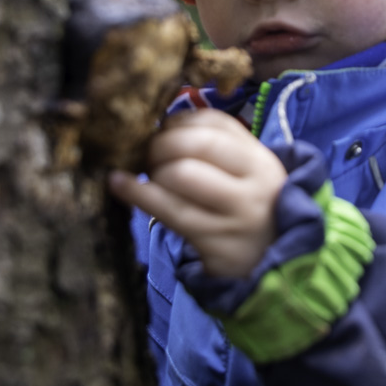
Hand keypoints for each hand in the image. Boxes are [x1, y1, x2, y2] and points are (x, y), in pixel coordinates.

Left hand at [108, 109, 285, 278]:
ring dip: (154, 170)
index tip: (161, 130)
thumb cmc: (244, 211)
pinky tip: (117, 184)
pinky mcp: (216, 243)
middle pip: (198, 145)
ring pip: (181, 176)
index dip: (178, 122)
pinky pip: (169, 212)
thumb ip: (214, 148)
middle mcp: (255, 184)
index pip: (215, 123)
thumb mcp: (245, 176)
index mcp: (260, 160)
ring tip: (148, 177)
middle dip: (162, 144)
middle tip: (148, 156)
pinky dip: (137, 193)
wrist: (267, 263)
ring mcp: (237, 216)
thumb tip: (159, 126)